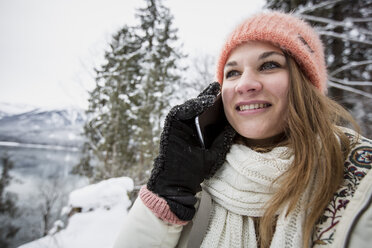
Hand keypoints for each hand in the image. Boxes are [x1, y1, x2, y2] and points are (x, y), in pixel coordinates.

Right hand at [147, 82, 235, 219]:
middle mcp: (187, 126)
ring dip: (201, 99)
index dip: (216, 105)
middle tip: (219, 87)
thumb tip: (233, 127)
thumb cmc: (195, 170)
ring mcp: (179, 126)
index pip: (206, 114)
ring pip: (189, 107)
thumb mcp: (215, 154)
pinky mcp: (171, 126)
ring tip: (213, 93)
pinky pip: (180, 112)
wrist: (178, 182)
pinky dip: (192, 106)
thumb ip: (222, 140)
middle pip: (198, 108)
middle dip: (208, 97)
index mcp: (197, 131)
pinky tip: (203, 102)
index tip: (230, 97)